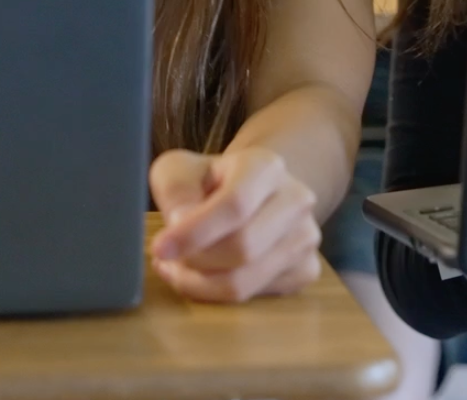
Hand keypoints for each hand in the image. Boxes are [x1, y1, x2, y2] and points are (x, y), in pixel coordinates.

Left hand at [147, 146, 321, 302]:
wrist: (253, 195)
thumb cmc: (210, 183)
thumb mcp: (180, 171)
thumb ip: (175, 190)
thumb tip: (181, 223)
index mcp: (266, 166)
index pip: (235, 205)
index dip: (194, 232)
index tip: (159, 248)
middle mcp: (296, 199)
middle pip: (242, 249)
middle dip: (195, 261)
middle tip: (167, 258)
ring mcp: (307, 237)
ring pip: (246, 282)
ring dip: (200, 284)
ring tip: (178, 268)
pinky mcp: (307, 269)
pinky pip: (256, 299)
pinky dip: (220, 295)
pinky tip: (205, 276)